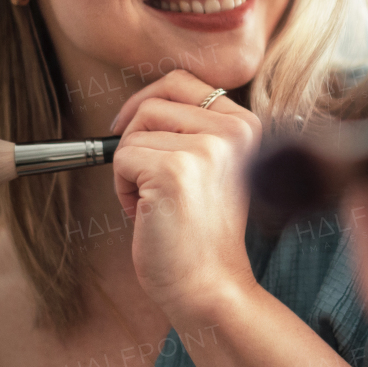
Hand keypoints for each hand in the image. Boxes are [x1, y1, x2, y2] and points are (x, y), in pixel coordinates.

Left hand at [110, 69, 260, 316]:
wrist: (209, 284)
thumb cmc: (202, 232)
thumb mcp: (213, 166)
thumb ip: (194, 129)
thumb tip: (142, 102)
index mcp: (247, 126)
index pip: (184, 81)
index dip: (149, 99)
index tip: (131, 126)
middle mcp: (233, 130)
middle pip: (155, 101)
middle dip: (134, 135)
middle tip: (136, 172)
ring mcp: (206, 148)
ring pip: (134, 132)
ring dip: (128, 168)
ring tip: (152, 201)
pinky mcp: (174, 170)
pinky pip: (121, 158)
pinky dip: (121, 187)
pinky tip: (145, 213)